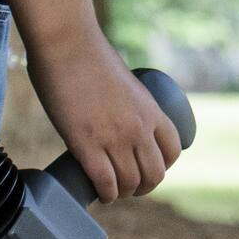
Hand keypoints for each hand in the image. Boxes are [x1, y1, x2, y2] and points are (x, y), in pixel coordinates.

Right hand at [38, 42, 180, 200]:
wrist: (67, 43)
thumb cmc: (87, 54)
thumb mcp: (122, 80)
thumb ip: (123, 99)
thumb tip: (110, 106)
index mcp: (151, 109)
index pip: (172, 149)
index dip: (164, 165)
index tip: (151, 168)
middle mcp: (138, 128)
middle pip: (154, 174)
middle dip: (144, 186)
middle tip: (131, 186)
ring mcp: (114, 138)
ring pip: (129, 183)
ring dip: (123, 192)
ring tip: (114, 192)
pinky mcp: (86, 145)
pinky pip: (104, 182)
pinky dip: (105, 194)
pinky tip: (102, 195)